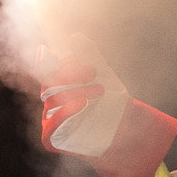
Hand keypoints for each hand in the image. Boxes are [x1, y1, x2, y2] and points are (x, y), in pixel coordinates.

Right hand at [38, 34, 176, 176]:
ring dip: (74, 91)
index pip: (46, 67)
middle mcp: (52, 100)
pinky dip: (64, 113)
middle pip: (49, 82)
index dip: (48, 59)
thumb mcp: (107, 79)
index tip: (60, 52)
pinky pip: (52, 124)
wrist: (130, 139)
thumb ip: (91, 56)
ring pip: (52, 100)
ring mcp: (51, 119)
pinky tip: (81, 105)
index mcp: (60, 84)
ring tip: (98, 91)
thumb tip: (74, 36)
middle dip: (69, 74)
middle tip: (92, 72)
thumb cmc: (116, 108)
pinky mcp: (53, 138)